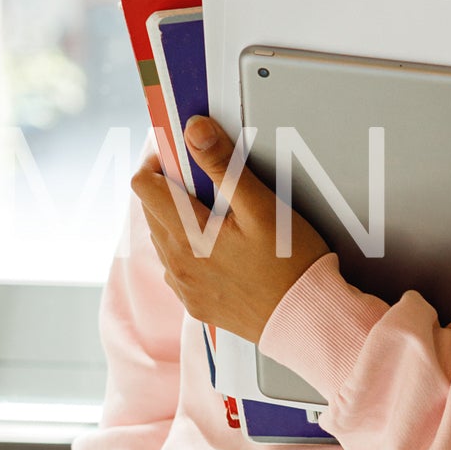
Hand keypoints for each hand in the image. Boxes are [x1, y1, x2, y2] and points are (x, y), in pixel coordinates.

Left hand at [132, 116, 330, 342]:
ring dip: (179, 220)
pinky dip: (189, 249)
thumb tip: (193, 130)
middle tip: (210, 182)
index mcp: (185, 237)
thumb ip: (224, 166)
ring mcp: (184, 289)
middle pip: (151, 211)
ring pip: (163, 239)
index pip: (143, 186)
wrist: (307, 319)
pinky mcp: (196, 305)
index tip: (183, 156)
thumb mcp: (261, 206)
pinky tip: (220, 247)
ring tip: (219, 215)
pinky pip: (178, 267)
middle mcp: (175, 265)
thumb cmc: (291, 263)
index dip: (158, 163)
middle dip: (171, 189)